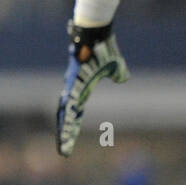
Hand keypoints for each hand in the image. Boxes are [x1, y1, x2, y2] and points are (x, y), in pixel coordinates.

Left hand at [56, 19, 129, 156]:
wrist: (96, 32)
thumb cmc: (103, 48)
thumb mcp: (115, 66)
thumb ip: (118, 74)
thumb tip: (122, 79)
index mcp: (80, 89)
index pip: (74, 113)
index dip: (71, 127)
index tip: (69, 142)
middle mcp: (72, 88)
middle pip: (66, 115)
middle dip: (65, 133)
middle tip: (63, 151)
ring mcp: (72, 83)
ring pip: (66, 110)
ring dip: (65, 127)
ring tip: (63, 143)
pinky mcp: (74, 78)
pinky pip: (71, 97)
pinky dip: (69, 110)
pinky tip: (67, 121)